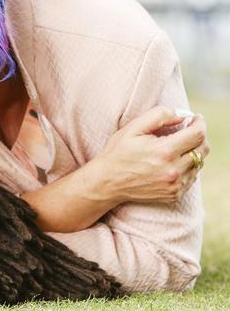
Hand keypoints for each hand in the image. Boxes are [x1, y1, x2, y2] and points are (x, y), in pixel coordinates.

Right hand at [86, 106, 209, 204]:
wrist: (107, 182)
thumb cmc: (118, 152)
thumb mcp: (133, 128)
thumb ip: (158, 116)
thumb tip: (182, 115)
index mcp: (164, 151)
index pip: (197, 134)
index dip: (199, 122)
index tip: (196, 118)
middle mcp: (173, 170)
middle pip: (203, 149)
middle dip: (199, 136)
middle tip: (188, 131)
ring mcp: (174, 185)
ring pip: (199, 164)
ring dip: (193, 152)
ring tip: (177, 147)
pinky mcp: (174, 195)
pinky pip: (192, 177)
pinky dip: (187, 167)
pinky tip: (173, 162)